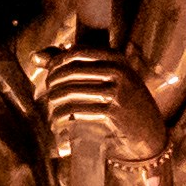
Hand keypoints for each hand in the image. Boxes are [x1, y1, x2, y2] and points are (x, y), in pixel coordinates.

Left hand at [39, 44, 168, 165]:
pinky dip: (62, 118)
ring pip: (70, 92)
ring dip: (54, 105)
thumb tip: (36, 56)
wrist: (150, 132)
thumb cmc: (124, 103)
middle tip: (48, 98)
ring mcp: (116, 91)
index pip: (75, 53)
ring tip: (52, 113)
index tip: (49, 78)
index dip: (56, 64)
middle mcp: (118, 71)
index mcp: (116, 58)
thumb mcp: (109, 78)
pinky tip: (58, 124)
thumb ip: (74, 64)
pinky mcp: (112, 112)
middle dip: (53, 86)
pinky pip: (77, 111)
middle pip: (70, 73)